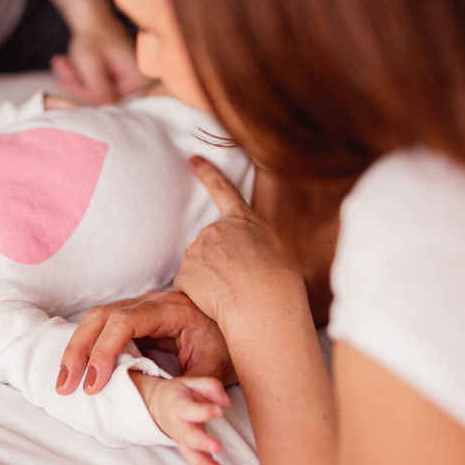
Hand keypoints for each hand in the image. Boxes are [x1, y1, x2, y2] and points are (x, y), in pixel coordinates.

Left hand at [51, 11, 147, 104]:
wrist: (95, 15)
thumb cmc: (93, 34)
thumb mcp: (91, 62)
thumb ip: (97, 87)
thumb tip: (103, 107)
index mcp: (141, 76)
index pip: (109, 97)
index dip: (84, 91)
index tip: (63, 83)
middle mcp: (141, 78)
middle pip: (103, 92)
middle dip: (77, 81)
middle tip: (59, 68)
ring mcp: (131, 76)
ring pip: (97, 87)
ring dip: (76, 77)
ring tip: (60, 62)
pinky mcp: (121, 73)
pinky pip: (98, 81)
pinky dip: (82, 73)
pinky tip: (67, 63)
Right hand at [58, 289, 235, 396]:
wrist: (239, 323)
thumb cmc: (227, 345)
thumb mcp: (216, 367)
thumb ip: (193, 385)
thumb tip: (172, 405)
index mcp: (170, 309)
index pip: (125, 322)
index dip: (105, 350)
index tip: (94, 383)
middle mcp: (149, 302)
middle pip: (102, 316)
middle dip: (80, 349)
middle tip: (66, 384)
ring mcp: (139, 308)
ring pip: (96, 320)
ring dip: (78, 349)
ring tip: (64, 381)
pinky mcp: (134, 319)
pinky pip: (103, 328)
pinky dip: (87, 348)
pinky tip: (77, 370)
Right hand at [136, 374, 232, 464]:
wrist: (158, 405)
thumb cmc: (179, 393)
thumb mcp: (192, 383)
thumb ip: (210, 387)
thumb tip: (225, 402)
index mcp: (178, 405)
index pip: (189, 409)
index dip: (204, 411)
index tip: (219, 410)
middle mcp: (179, 425)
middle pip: (188, 436)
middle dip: (202, 443)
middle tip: (217, 447)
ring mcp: (183, 440)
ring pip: (190, 454)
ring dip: (203, 464)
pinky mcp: (190, 449)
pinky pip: (199, 462)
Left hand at [177, 157, 305, 329]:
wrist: (264, 304)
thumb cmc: (279, 285)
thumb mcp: (277, 253)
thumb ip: (251, 246)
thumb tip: (239, 260)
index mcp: (243, 221)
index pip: (222, 190)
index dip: (207, 173)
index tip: (193, 159)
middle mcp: (215, 230)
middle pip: (208, 244)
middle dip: (216, 262)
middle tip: (237, 282)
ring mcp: (197, 250)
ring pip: (198, 267)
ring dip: (209, 280)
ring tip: (231, 295)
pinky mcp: (185, 273)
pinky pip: (189, 287)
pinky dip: (199, 297)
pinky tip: (216, 304)